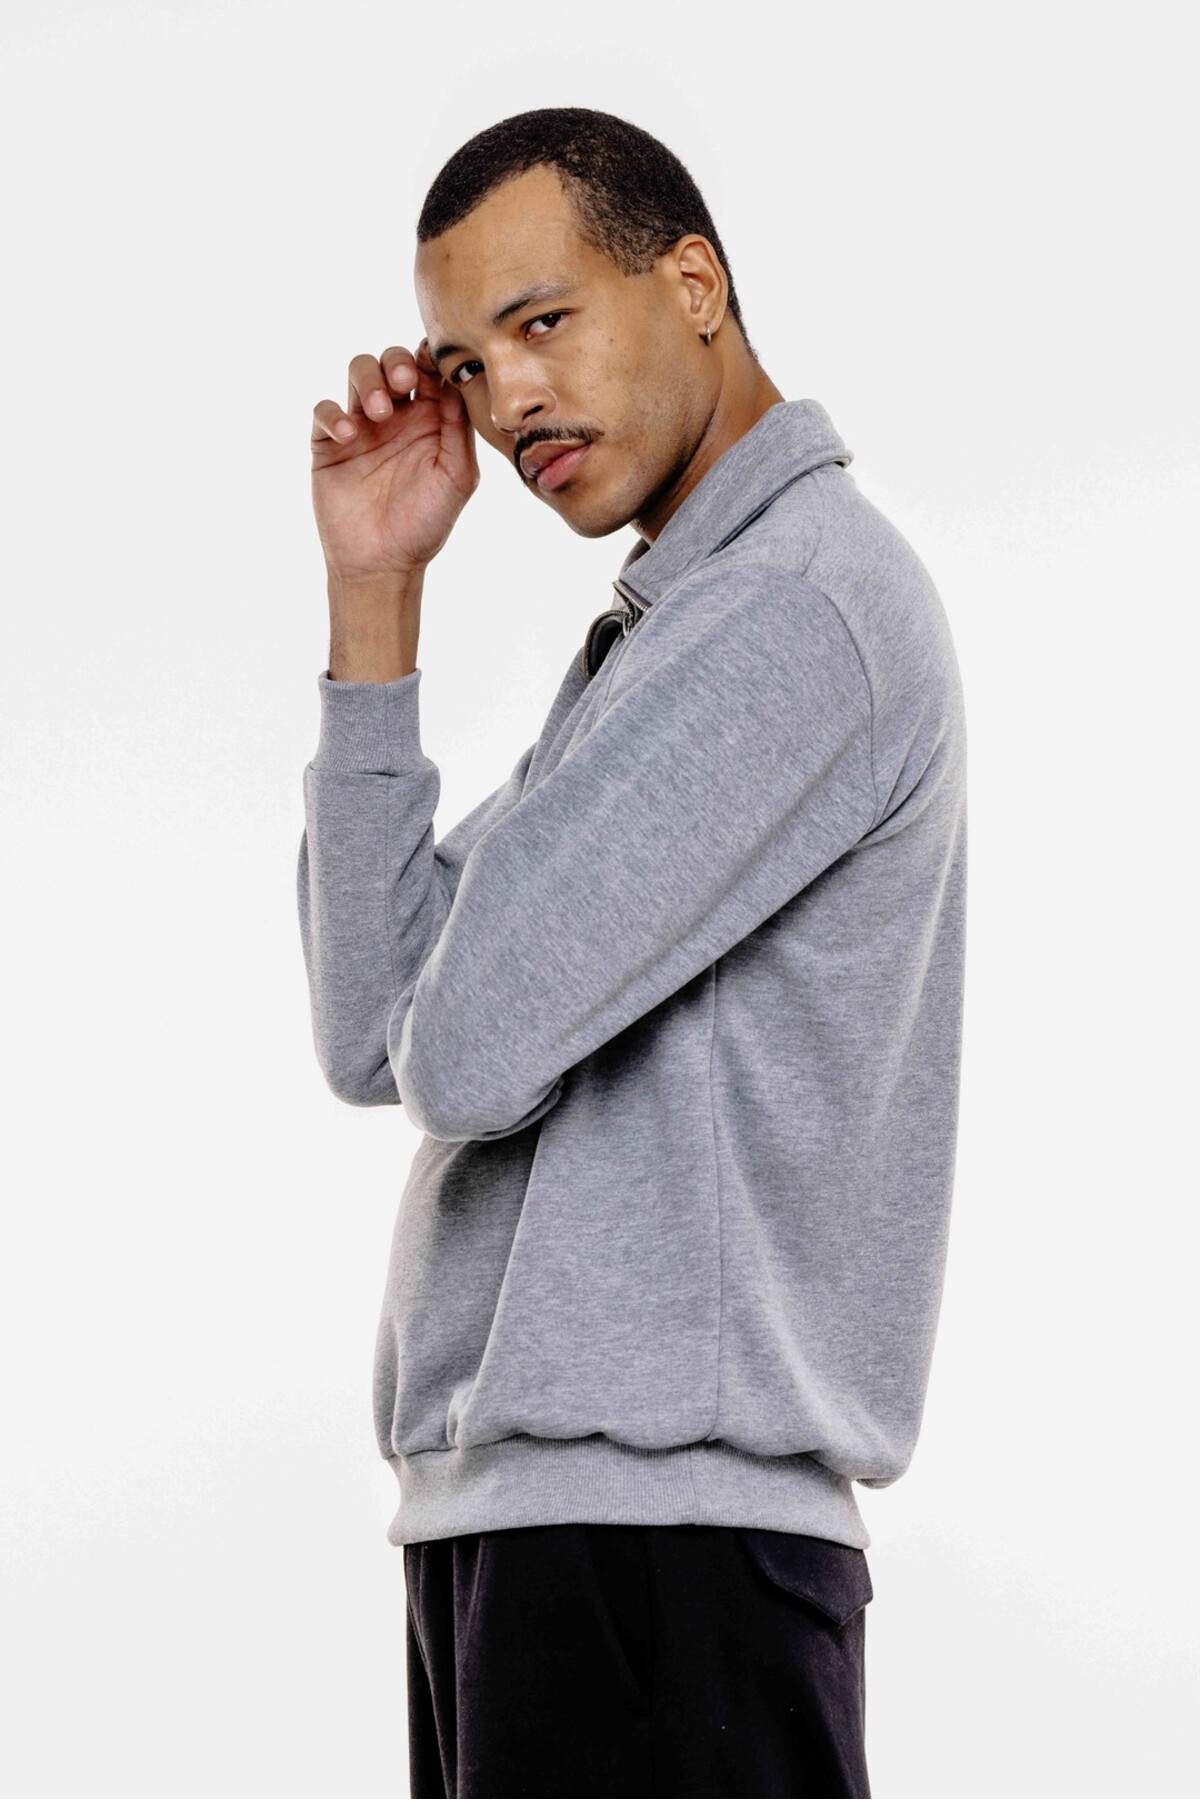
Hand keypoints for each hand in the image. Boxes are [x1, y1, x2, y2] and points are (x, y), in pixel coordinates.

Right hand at [310, 341, 478, 583]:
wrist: (382, 563)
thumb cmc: (426, 523)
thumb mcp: (457, 476)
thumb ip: (458, 428)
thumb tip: (457, 380)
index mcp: (431, 419)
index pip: (429, 370)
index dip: (429, 357)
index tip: (431, 362)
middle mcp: (397, 416)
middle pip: (392, 361)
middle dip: (396, 362)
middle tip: (404, 381)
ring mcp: (362, 426)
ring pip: (358, 373)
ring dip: (368, 381)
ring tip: (380, 412)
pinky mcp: (329, 443)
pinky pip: (324, 410)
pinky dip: (333, 414)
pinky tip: (349, 435)